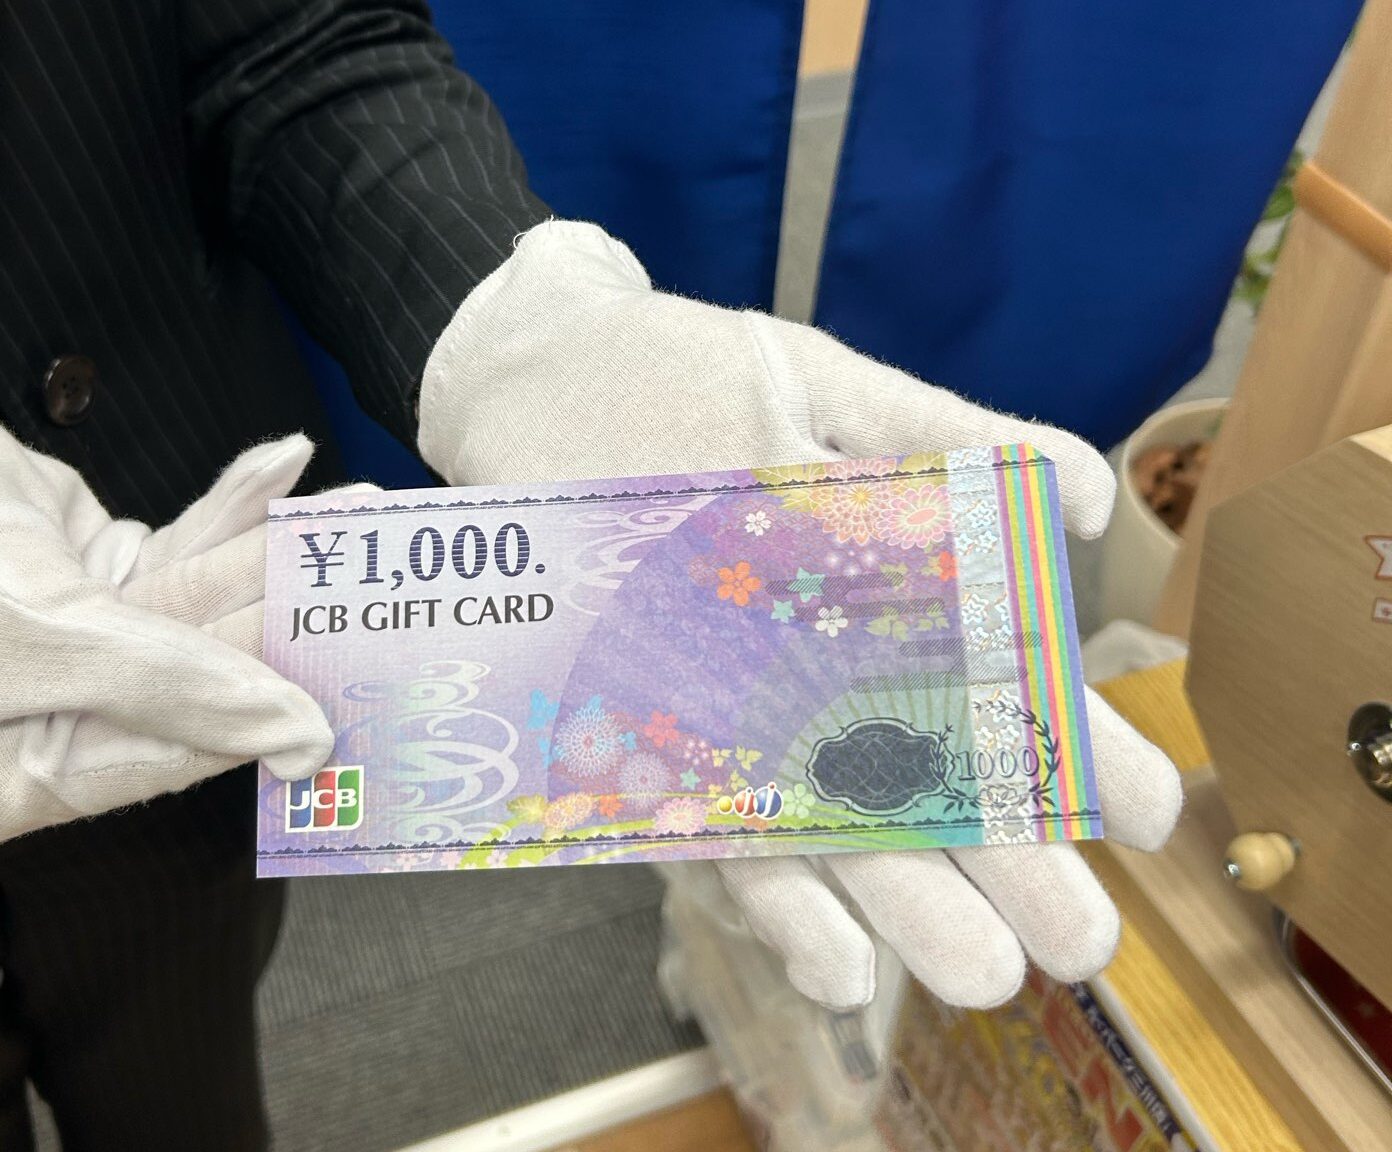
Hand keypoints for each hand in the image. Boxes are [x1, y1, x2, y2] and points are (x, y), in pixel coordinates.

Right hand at [0, 383, 334, 844]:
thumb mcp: (40, 633)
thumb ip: (173, 684)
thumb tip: (297, 741)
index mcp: (21, 776)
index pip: (175, 750)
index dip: (266, 713)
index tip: (362, 684)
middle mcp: (60, 721)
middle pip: (200, 676)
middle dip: (288, 617)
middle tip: (379, 582)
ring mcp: (84, 647)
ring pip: (203, 605)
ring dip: (275, 551)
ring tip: (364, 514)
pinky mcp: (96, 578)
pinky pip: (178, 547)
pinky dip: (226, 507)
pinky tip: (283, 466)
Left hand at [420, 221, 1182, 1008]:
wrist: (547, 375)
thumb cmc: (699, 376)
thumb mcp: (840, 394)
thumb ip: (961, 442)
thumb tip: (1090, 496)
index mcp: (885, 596)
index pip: (998, 687)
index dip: (1076, 753)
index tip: (1150, 814)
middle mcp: (818, 675)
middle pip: (925, 778)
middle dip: (1010, 864)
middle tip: (1082, 943)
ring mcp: (734, 715)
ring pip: (831, 827)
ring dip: (903, 905)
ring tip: (977, 973)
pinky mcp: (647, 738)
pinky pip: (711, 831)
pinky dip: (772, 900)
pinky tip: (834, 962)